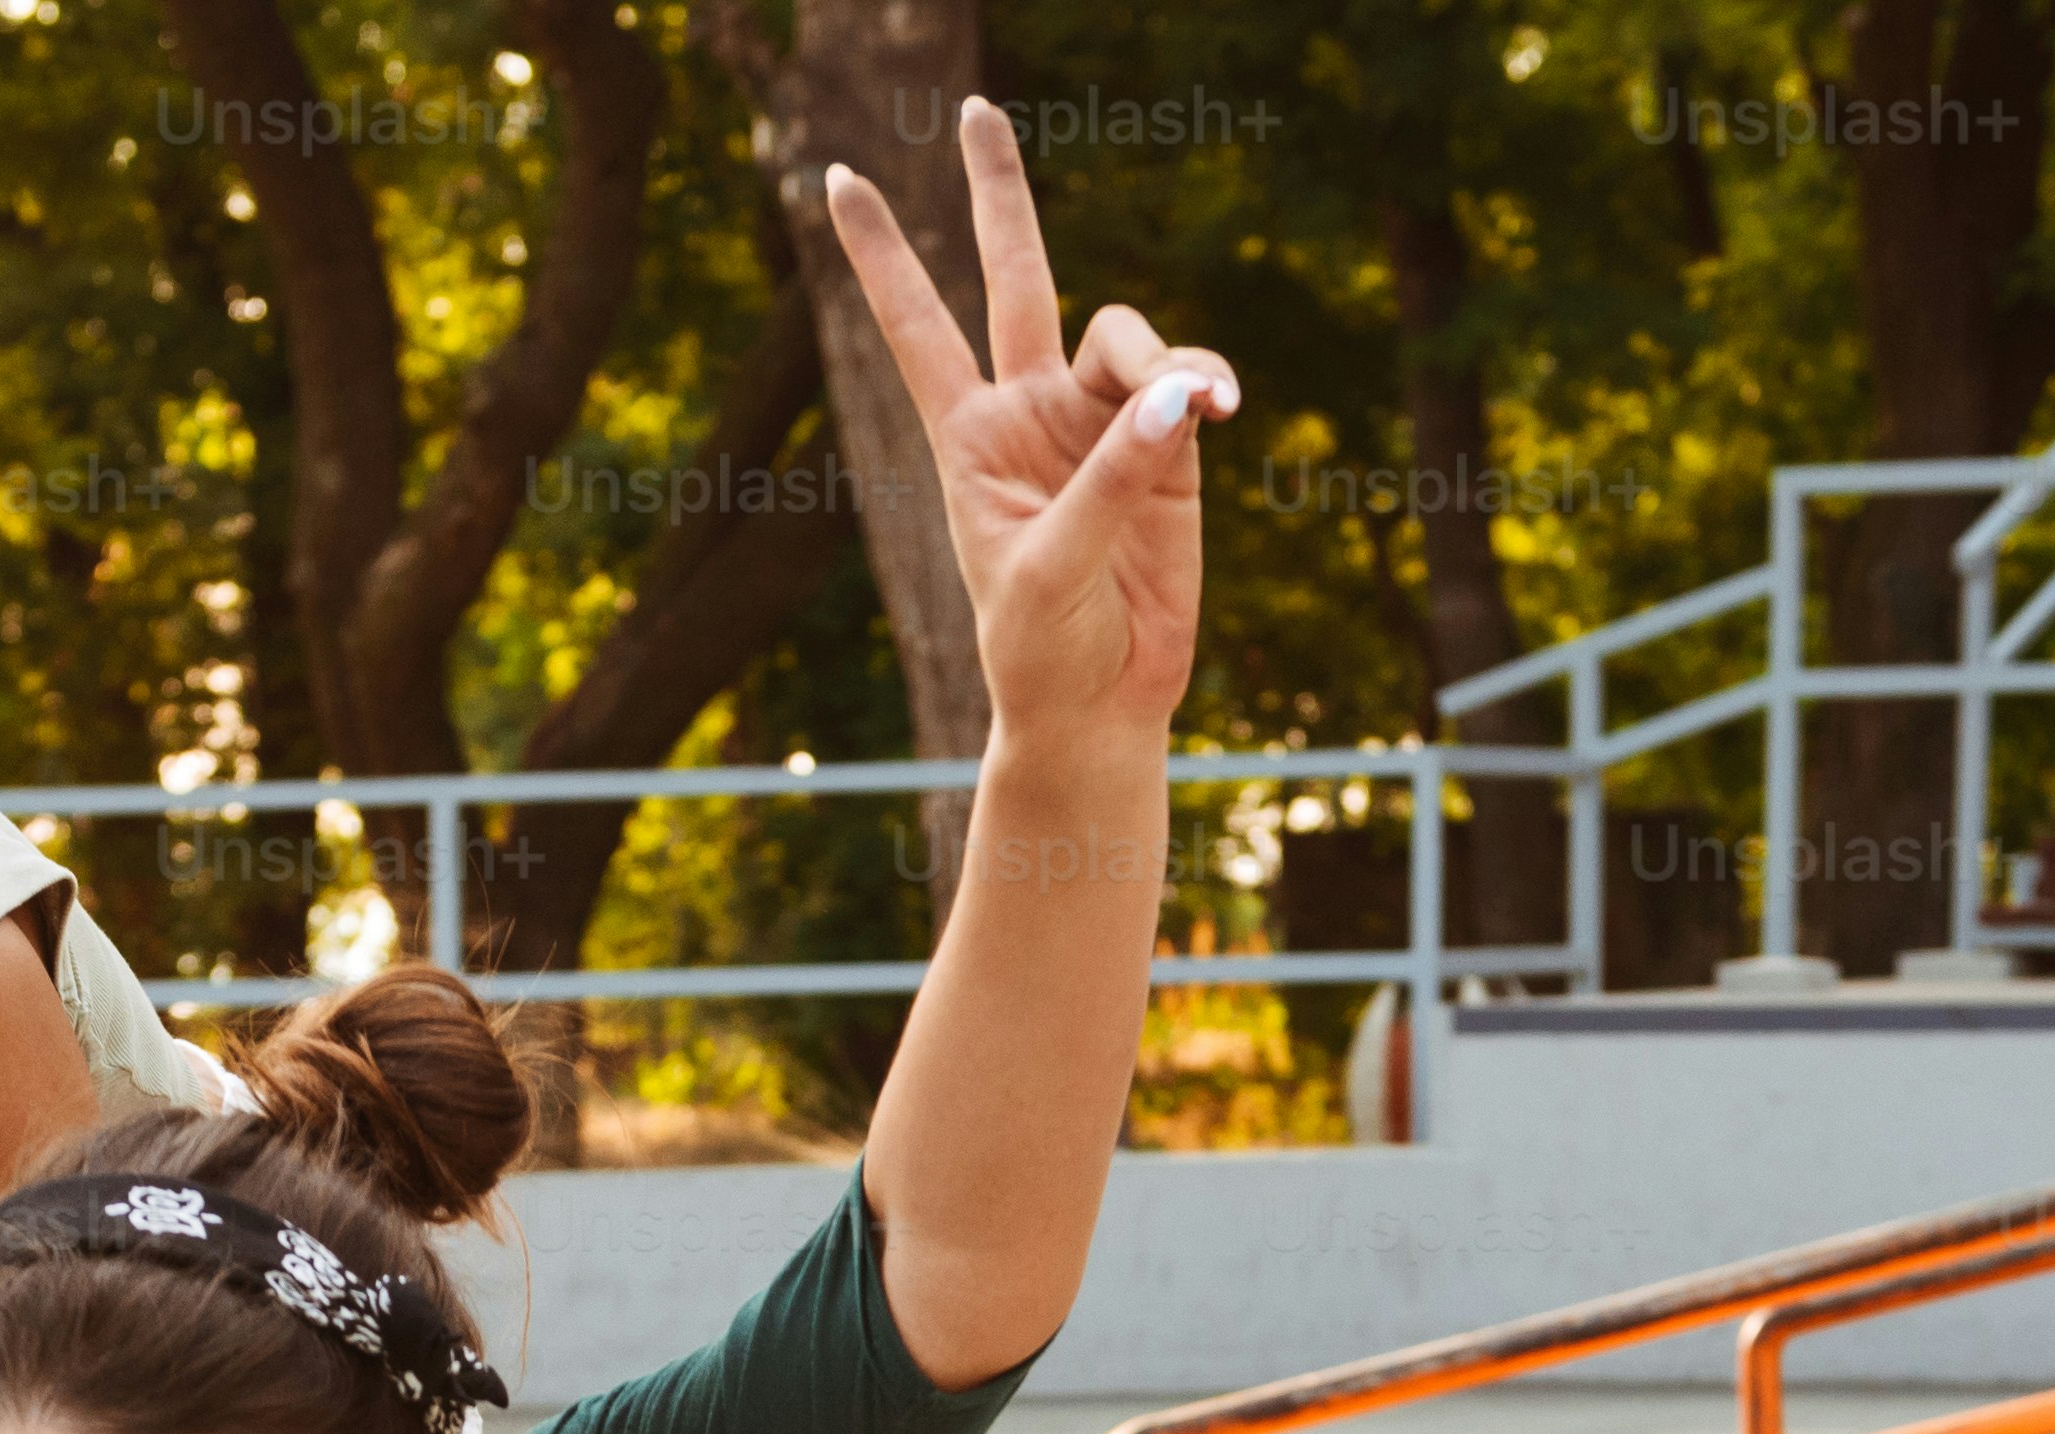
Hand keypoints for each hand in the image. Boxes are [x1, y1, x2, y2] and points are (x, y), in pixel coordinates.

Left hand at [820, 101, 1239, 746]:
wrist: (1102, 703)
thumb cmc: (1043, 648)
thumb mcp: (1053, 569)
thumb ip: (1110, 478)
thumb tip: (1177, 396)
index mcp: (968, 436)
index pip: (915, 326)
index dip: (881, 254)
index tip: (835, 178)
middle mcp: (1030, 410)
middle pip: (1014, 275)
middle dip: (998, 192)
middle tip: (975, 109)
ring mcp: (1099, 422)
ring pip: (1126, 335)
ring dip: (1160, 356)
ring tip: (1195, 406)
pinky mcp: (1167, 448)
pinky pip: (1188, 381)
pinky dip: (1204, 384)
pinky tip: (1219, 409)